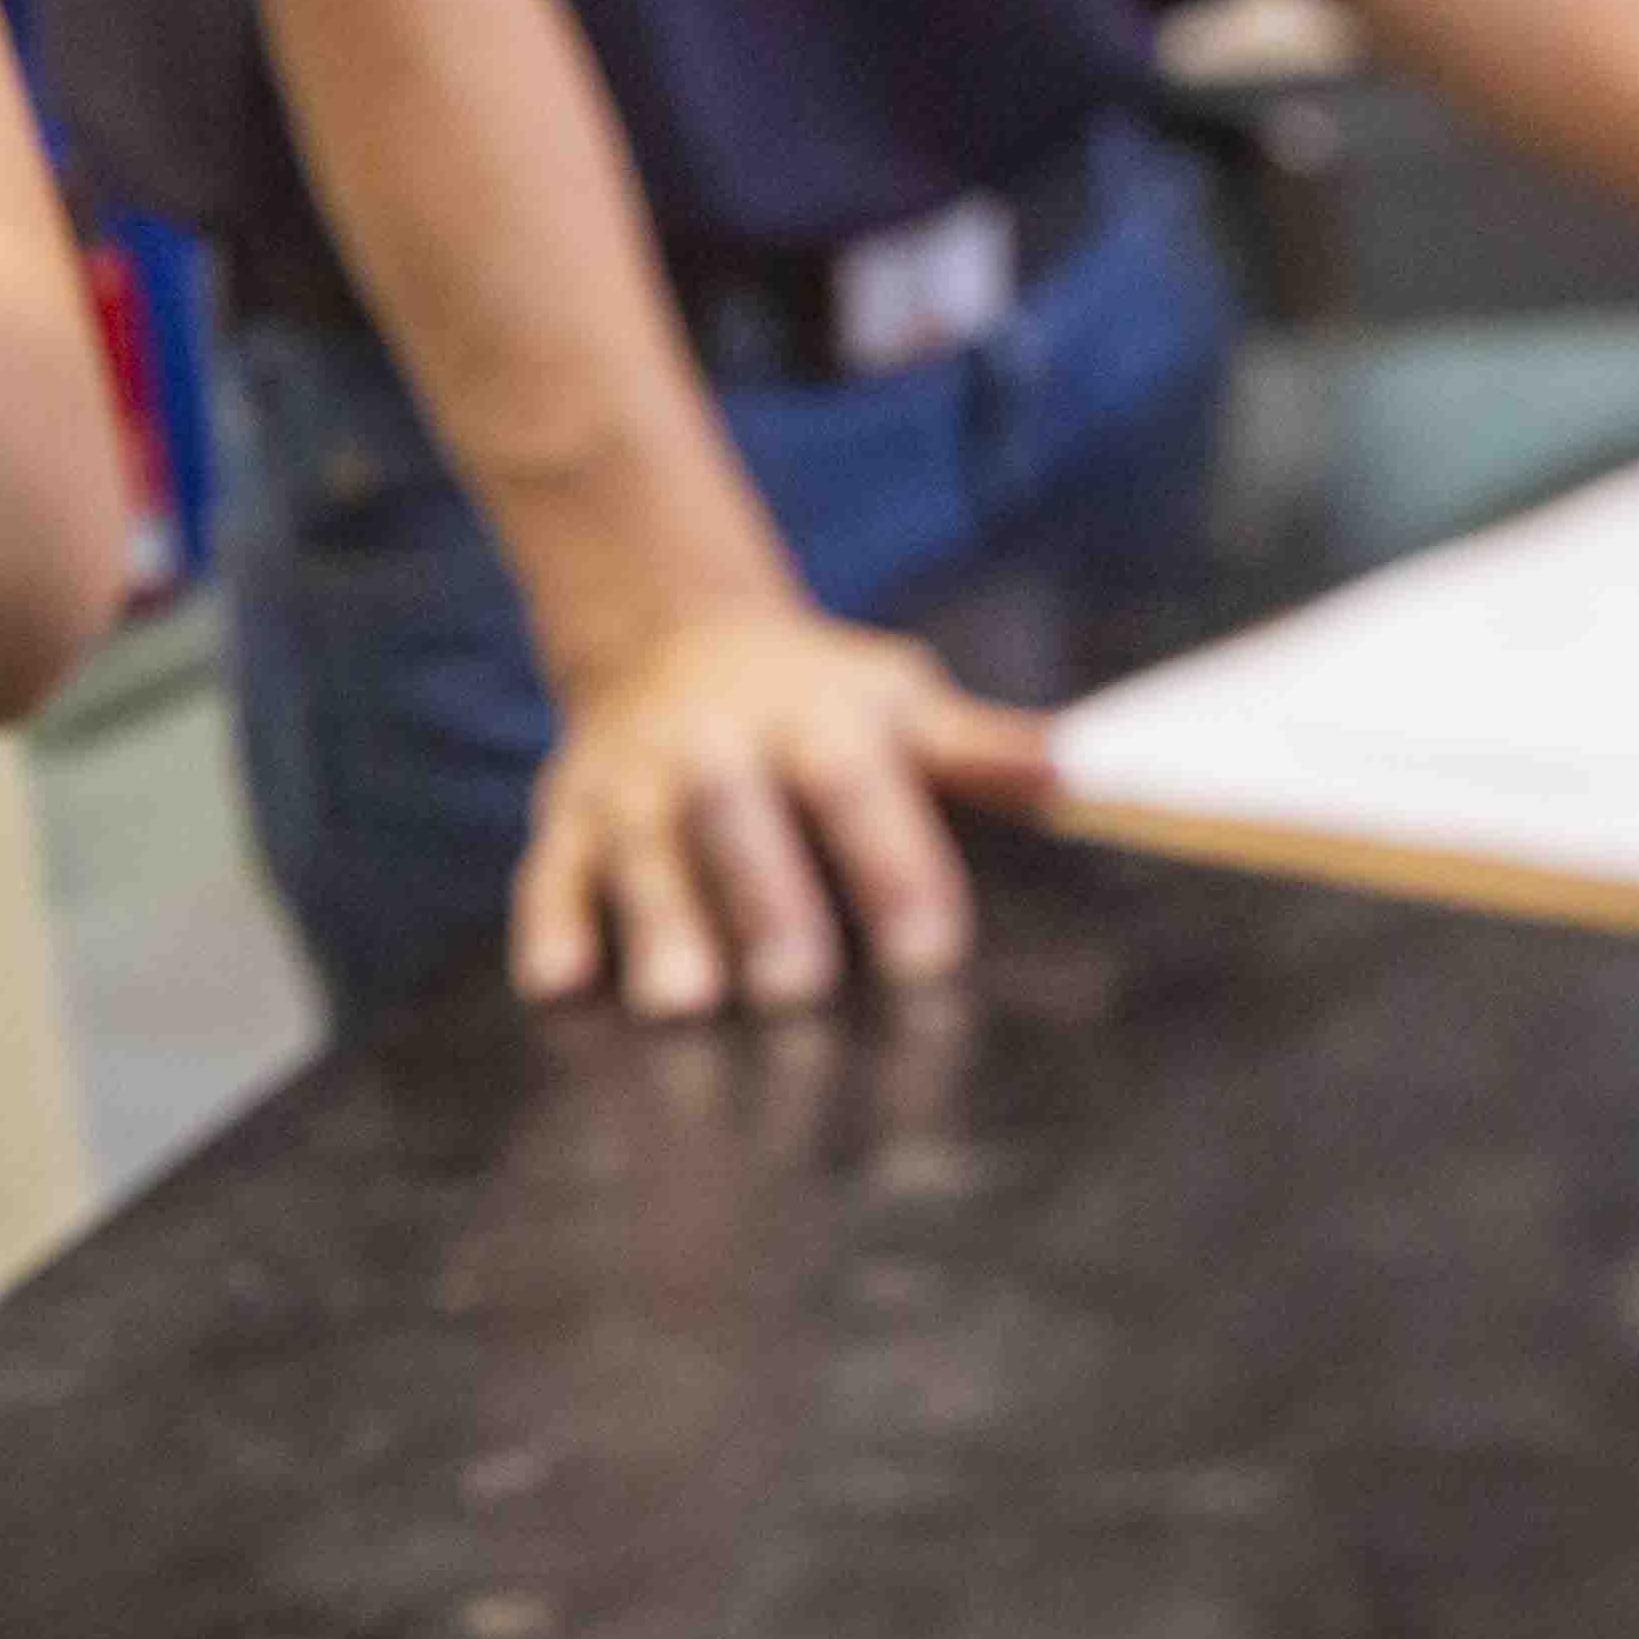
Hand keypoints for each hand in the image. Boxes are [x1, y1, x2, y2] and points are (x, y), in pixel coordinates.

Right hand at [510, 601, 1060, 1019]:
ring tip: (686, 1001)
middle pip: (737, 817)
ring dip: (663, 924)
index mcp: (810, 718)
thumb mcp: (898, 702)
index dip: (891, 863)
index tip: (928, 951)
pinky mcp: (567, 822)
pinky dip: (552, 926)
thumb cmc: (815, 700)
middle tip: (797, 986)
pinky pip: (549, 873)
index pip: (855, 784)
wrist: (668, 636)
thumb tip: (1089, 774)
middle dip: (765, 899)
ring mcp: (632, 786)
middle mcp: (713, 746)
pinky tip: (559, 982)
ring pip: (643, 854)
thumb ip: (983, 751)